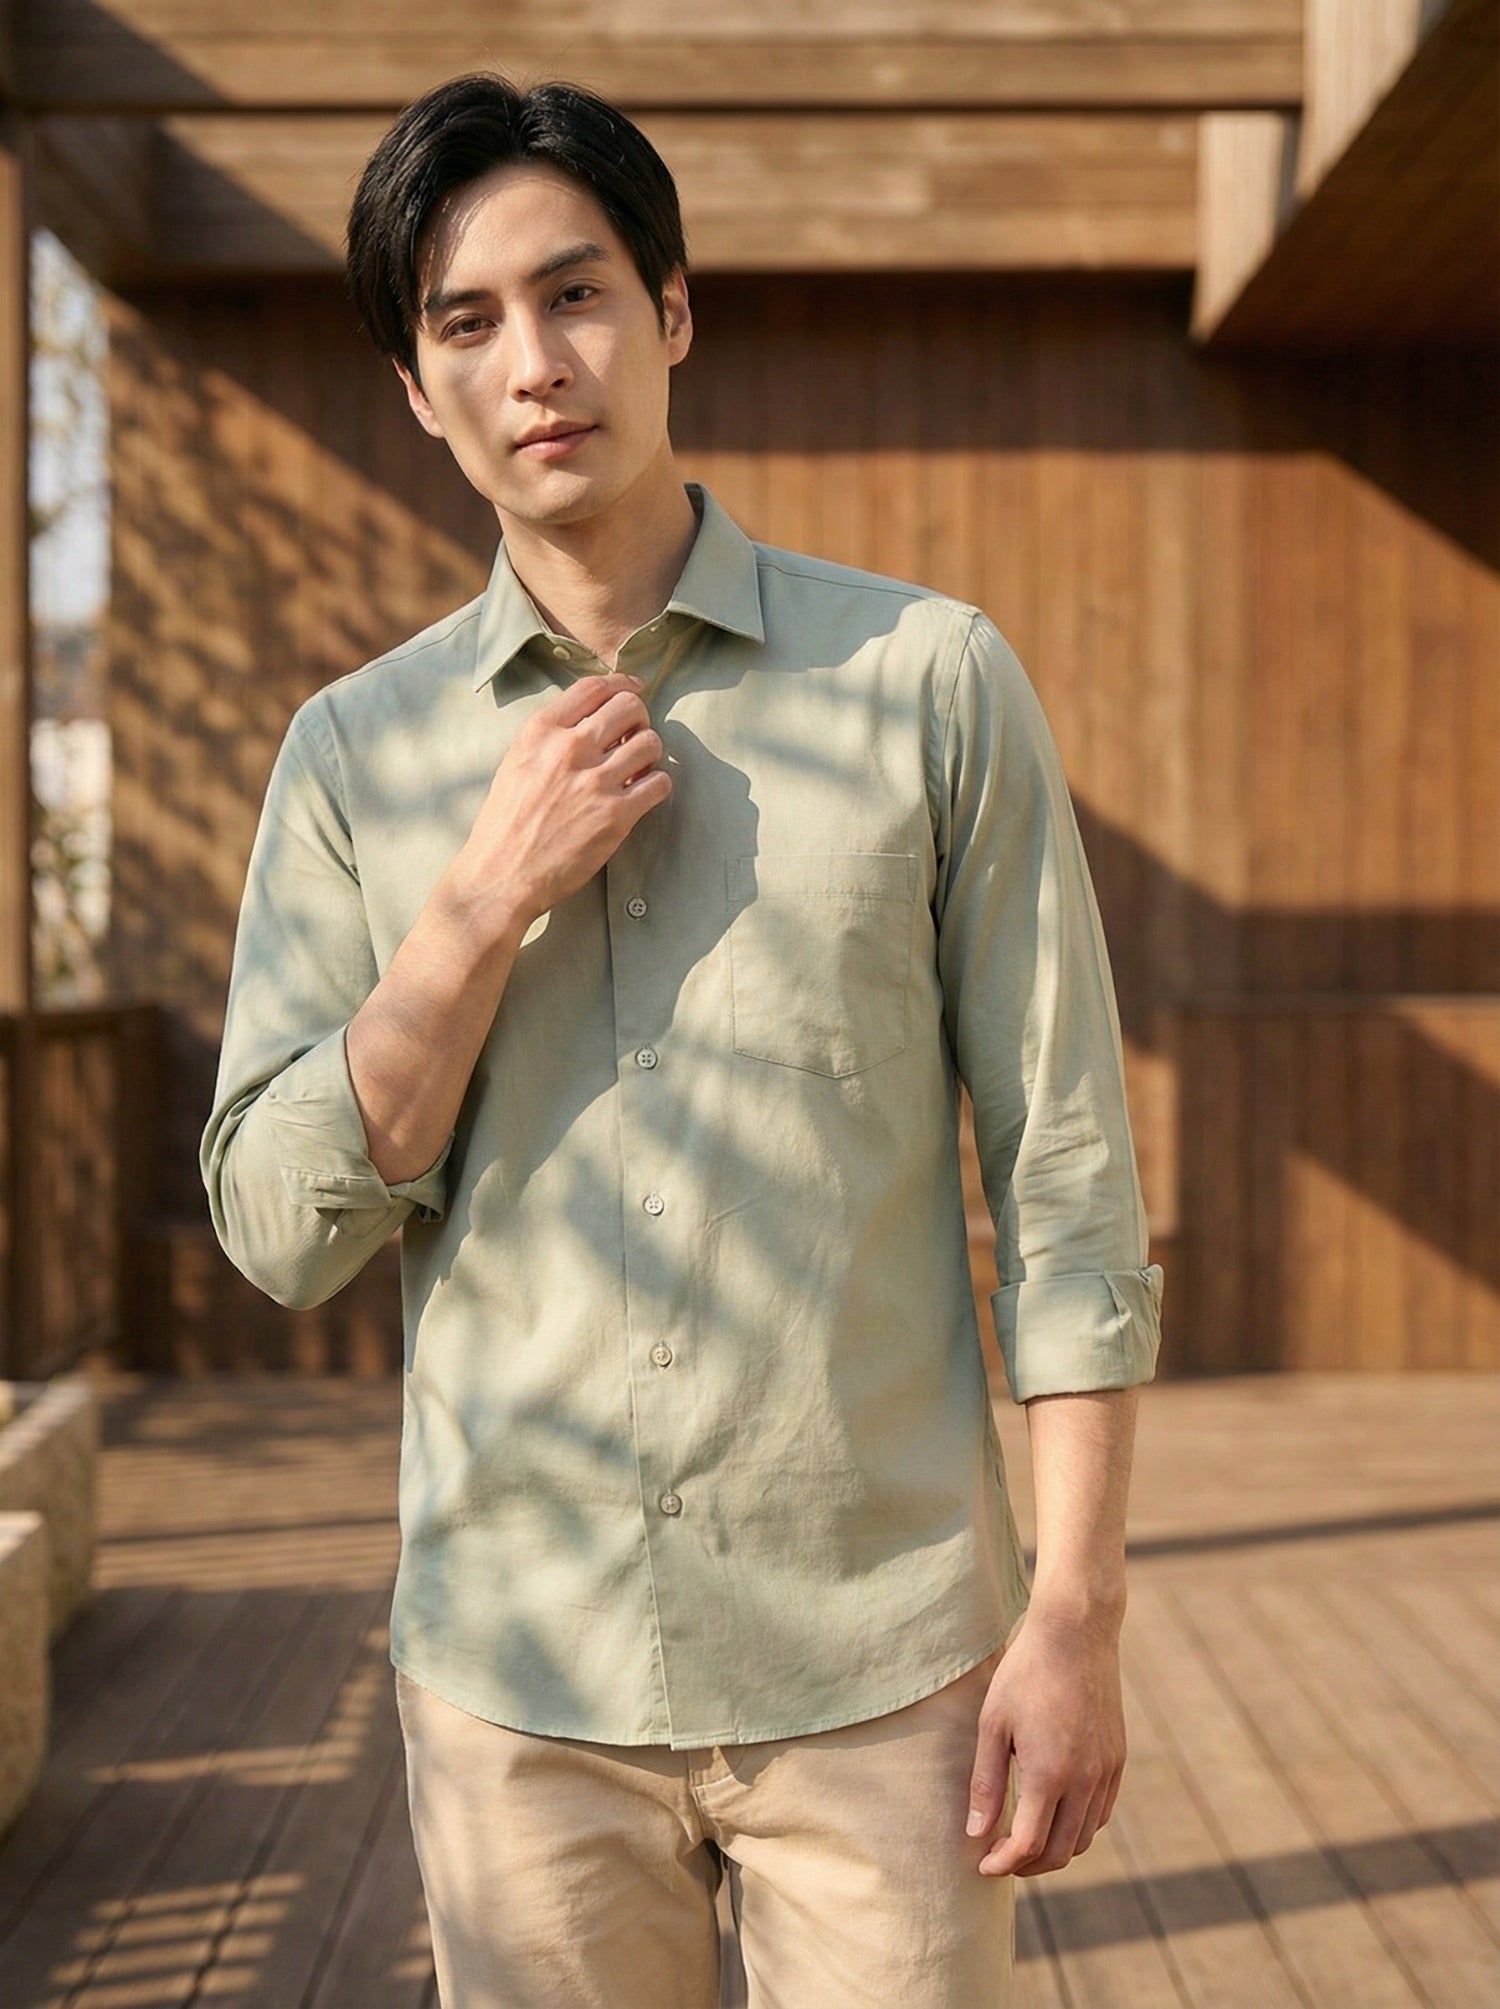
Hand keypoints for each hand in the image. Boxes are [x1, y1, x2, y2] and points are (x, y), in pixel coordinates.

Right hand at [449, 671, 670, 942]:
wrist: (502, 876)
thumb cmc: (505, 825)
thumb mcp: (515, 764)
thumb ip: (549, 739)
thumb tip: (591, 722)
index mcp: (540, 732)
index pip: (594, 687)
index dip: (621, 685)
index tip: (632, 691)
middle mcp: (569, 749)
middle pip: (628, 707)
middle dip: (639, 718)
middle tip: (635, 736)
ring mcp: (595, 782)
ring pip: (651, 743)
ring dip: (650, 753)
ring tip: (638, 768)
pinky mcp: (616, 815)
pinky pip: (659, 783)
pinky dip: (657, 785)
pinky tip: (644, 793)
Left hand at [965, 1606, 1126, 1875]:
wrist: (1076, 1633)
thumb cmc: (1026, 1672)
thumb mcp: (993, 1723)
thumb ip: (986, 1782)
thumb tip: (976, 1833)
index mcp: (1049, 1774)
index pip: (1028, 1845)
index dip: (1003, 1863)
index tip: (982, 1866)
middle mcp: (1084, 1780)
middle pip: (1059, 1851)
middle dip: (1028, 1865)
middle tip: (1000, 1858)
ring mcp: (1106, 1771)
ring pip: (1084, 1837)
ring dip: (1054, 1849)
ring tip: (1025, 1839)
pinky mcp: (1117, 1759)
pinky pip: (1101, 1812)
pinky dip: (1078, 1827)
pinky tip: (1055, 1814)